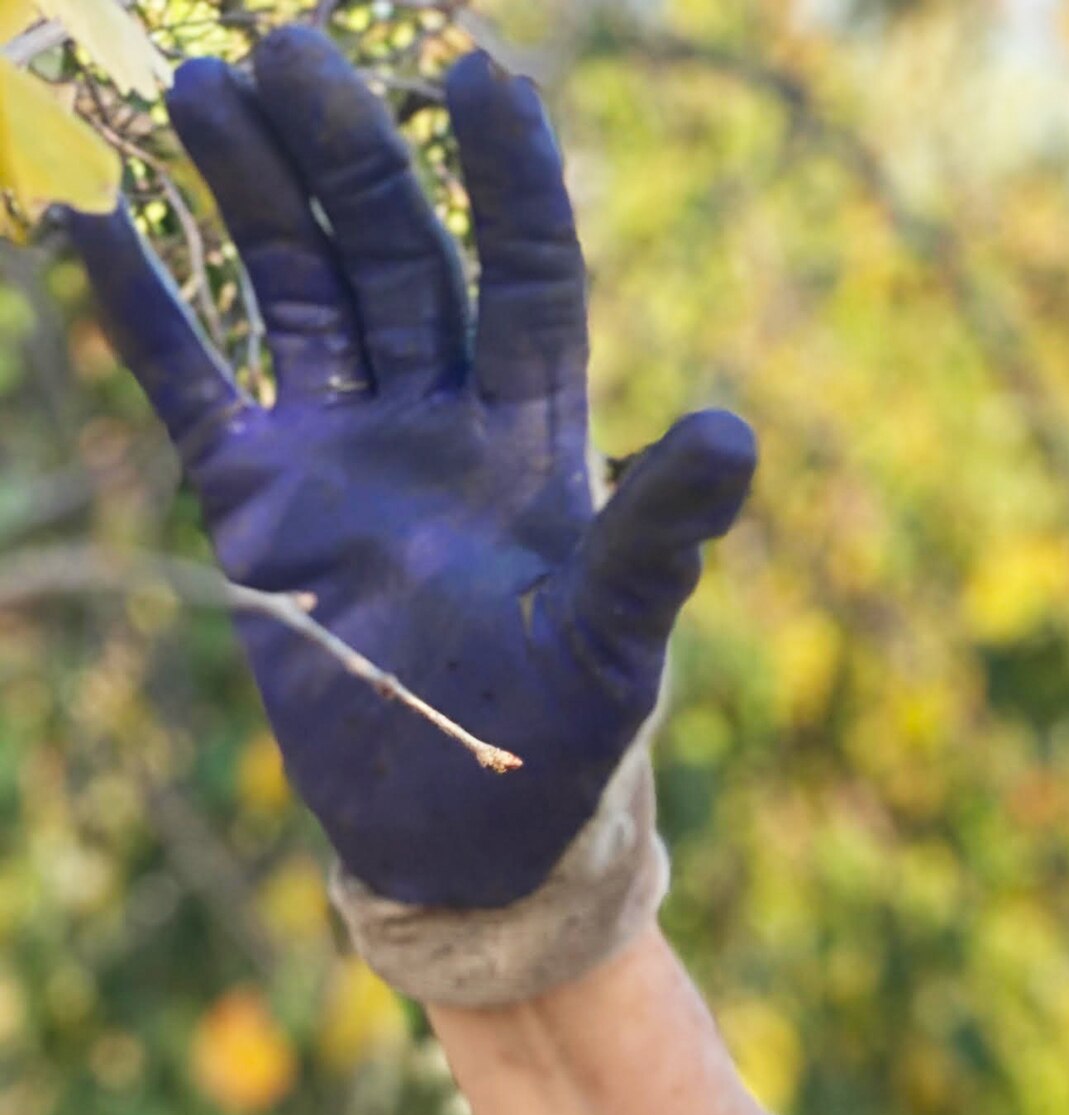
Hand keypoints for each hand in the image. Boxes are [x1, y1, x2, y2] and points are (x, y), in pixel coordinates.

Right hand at [59, 28, 753, 908]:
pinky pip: (189, 377)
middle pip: (391, 247)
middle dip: (345, 149)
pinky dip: (140, 306)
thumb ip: (660, 536)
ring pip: (293, 281)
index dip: (507, 175)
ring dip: (249, 186)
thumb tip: (735, 435)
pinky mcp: (255, 495)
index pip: (526, 270)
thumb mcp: (617, 638)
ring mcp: (339, 444)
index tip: (483, 75)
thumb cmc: (560, 740)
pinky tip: (87, 223)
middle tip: (289, 54)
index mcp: (533, 432)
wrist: (459, 836)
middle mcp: (434, 413)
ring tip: (200, 89)